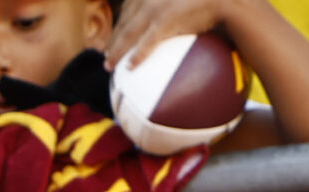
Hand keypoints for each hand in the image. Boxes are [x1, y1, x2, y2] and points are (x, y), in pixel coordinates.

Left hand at [105, 0, 235, 70]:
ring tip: (109, 66)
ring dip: (117, 50)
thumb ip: (168, 7)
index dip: (118, 24)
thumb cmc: (203, 1)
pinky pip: (147, 42)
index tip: (112, 38)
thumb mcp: (179, 0)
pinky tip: (130, 67)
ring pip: (129, 32)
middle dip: (113, 39)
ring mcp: (156, 8)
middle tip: (105, 55)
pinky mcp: (166, 20)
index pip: (128, 8)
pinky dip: (138, 54)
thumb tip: (166, 23)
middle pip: (124, 21)